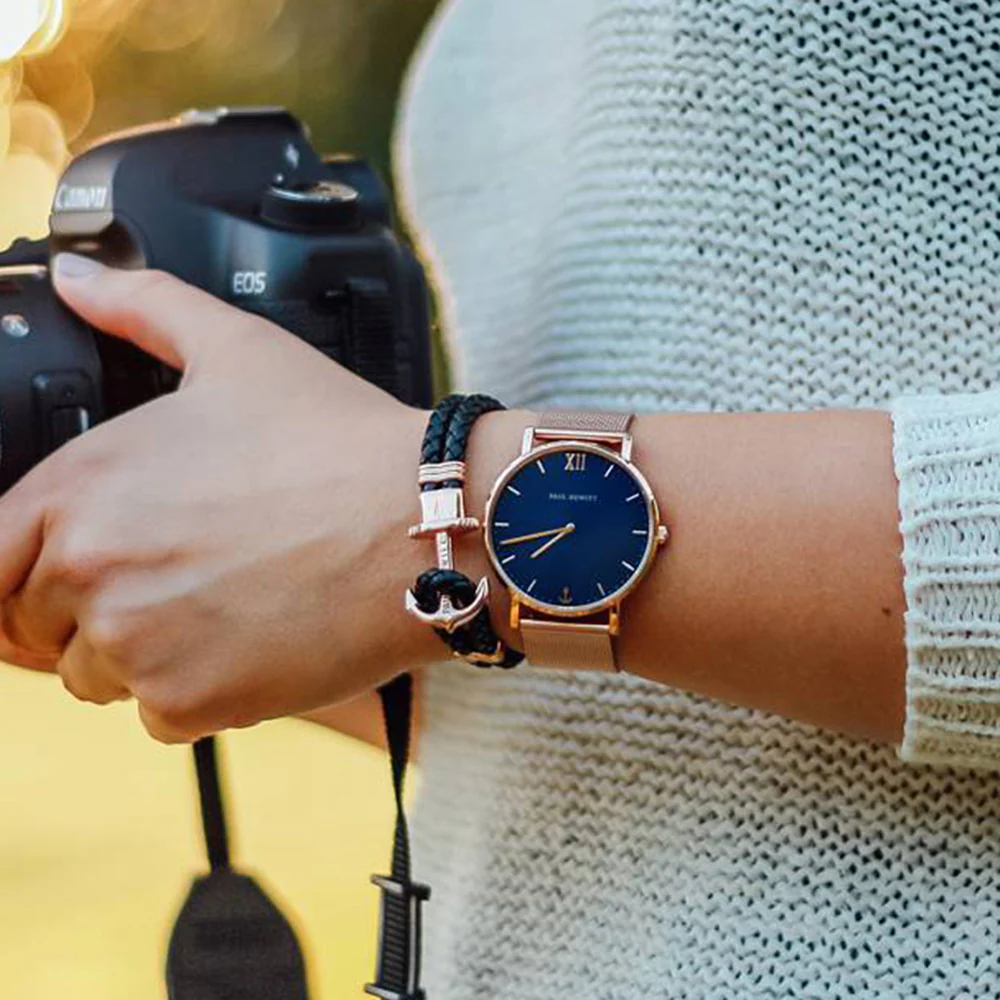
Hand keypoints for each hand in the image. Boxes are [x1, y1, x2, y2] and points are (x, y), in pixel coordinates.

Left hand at [0, 254, 442, 741]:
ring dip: (142, 655)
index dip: (21, 565)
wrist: (422, 521)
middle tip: (169, 580)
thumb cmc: (338, 440)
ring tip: (219, 606)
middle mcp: (92, 572)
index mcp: (81, 487)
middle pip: (33, 627)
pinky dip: (198, 690)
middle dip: (85, 611)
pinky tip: (252, 639)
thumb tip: (78, 277)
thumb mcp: (236, 349)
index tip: (64, 569)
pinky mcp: (194, 702)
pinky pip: (162, 715)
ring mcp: (139, 646)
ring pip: (96, 678)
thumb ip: (140, 306)